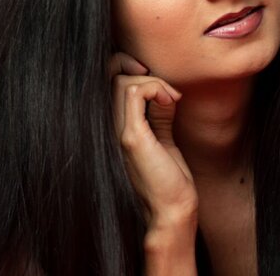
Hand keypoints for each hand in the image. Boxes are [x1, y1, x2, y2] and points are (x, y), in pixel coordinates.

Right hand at [109, 53, 197, 229]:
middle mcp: (108, 127)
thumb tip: (162, 88)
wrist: (171, 211)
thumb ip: (157, 112)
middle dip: (139, 69)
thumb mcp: (162, 137)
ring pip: (122, 81)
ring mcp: (116, 131)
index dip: (126, 68)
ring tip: (172, 99)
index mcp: (113, 126)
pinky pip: (134, 93)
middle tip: (165, 88)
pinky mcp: (130, 137)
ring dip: (153, 81)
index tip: (155, 79)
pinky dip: (156, 88)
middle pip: (111, 75)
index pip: (107, 81)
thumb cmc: (169, 179)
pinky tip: (171, 101)